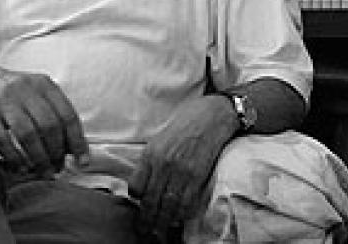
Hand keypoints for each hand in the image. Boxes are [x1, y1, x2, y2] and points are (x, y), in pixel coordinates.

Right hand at [0, 62, 88, 175]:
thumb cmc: (4, 91)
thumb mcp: (31, 91)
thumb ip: (50, 112)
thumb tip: (71, 148)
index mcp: (42, 84)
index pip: (68, 114)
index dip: (77, 141)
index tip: (82, 161)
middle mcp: (25, 88)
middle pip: (50, 126)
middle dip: (56, 153)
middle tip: (57, 169)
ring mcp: (2, 99)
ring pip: (29, 134)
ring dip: (38, 159)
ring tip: (42, 172)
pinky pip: (2, 140)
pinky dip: (14, 158)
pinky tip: (20, 168)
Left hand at [128, 94, 238, 236]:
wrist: (212, 115)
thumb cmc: (186, 123)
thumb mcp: (161, 138)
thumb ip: (152, 160)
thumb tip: (146, 182)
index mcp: (150, 154)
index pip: (136, 187)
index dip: (136, 201)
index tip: (138, 207)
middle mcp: (163, 164)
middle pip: (150, 200)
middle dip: (147, 219)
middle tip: (144, 231)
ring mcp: (180, 171)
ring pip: (168, 205)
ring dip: (163, 222)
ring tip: (158, 232)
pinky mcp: (198, 175)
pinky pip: (186, 201)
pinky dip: (181, 214)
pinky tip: (178, 219)